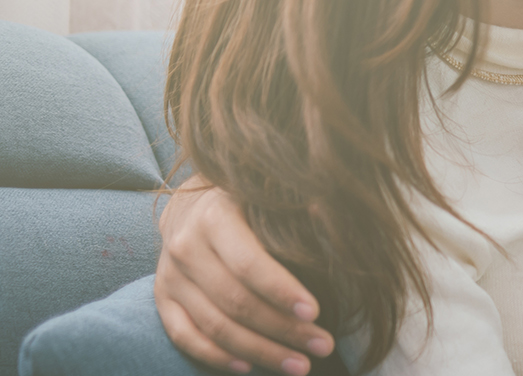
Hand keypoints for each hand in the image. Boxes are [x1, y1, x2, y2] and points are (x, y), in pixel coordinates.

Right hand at [154, 177, 332, 374]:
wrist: (190, 204)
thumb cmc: (245, 202)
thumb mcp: (263, 196)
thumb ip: (292, 211)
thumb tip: (328, 215)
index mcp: (215, 217)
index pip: (248, 264)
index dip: (281, 291)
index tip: (315, 313)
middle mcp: (186, 248)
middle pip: (236, 301)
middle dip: (283, 329)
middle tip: (322, 345)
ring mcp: (170, 277)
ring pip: (214, 326)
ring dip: (259, 351)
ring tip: (299, 365)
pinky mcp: (162, 300)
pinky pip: (185, 338)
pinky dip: (217, 356)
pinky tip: (249, 367)